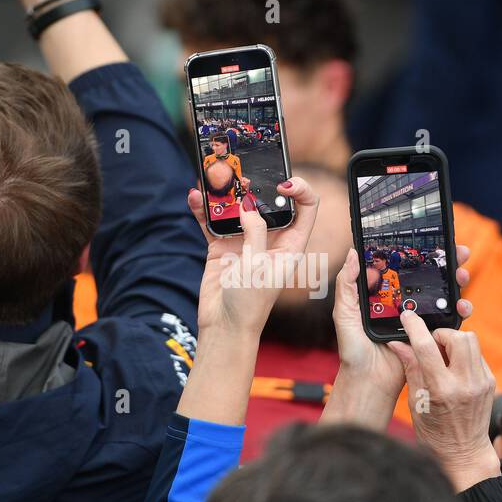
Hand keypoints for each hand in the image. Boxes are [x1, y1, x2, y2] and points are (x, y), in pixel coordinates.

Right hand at [187, 178, 317, 339]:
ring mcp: (245, 240)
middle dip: (257, 185)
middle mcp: (270, 238)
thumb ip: (256, 233)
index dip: (300, 190)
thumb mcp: (258, 266)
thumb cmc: (250, 303)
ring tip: (216, 179)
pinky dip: (204, 209)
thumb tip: (246, 206)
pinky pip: (214, 221)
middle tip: (243, 175)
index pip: (306, 208)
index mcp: (291, 244)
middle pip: (268, 202)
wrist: (224, 326)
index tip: (283, 183)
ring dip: (226, 193)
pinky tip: (195, 197)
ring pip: (238, 207)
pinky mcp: (222, 245)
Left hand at [321, 246, 472, 429]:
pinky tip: (463, 305)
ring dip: (457, 283)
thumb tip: (354, 254)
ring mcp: (420, 319)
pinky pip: (449, 320)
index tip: (433, 240)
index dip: (419, 254)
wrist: (368, 381)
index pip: (405, 268)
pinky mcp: (430, 335)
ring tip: (461, 276)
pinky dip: (460, 310)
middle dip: (447, 263)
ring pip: (443, 295)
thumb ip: (347, 285)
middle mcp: (405, 304)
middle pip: (429, 278)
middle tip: (457, 253)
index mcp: (385, 295)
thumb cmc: (353, 350)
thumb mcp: (344, 314)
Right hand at [387, 306, 497, 490]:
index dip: (414, 326)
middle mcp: (465, 384)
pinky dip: (463, 355)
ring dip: (454, 341)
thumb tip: (399, 344)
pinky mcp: (490, 382)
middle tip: (430, 346)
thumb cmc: (434, 433)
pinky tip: (453, 369)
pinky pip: (477, 355)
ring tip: (442, 356)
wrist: (464, 454)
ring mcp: (481, 382)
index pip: (426, 347)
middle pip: (457, 336)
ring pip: (471, 341)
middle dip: (440, 334)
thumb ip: (411, 368)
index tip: (407, 316)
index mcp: (441, 390)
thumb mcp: (415, 402)